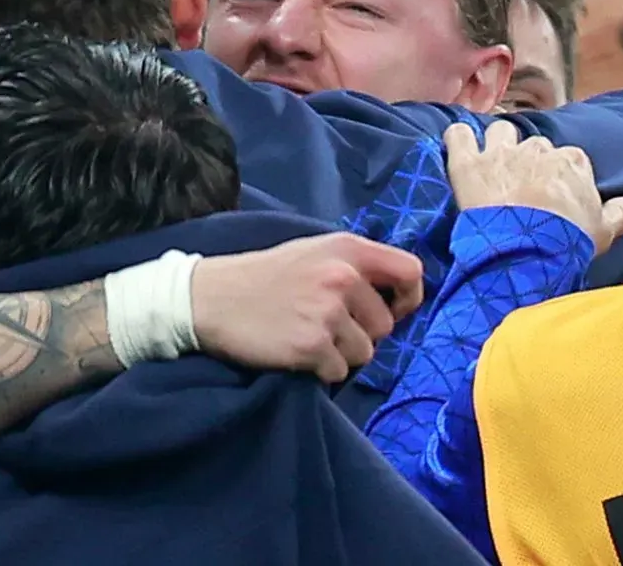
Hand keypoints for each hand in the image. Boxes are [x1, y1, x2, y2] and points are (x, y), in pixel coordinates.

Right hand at [190, 233, 424, 384]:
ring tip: (306, 335)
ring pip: (364, 353)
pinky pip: (339, 372)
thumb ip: (356, 266)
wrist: (211, 298)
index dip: (408, 298)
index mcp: (348, 249)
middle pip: (385, 326)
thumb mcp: (315, 252)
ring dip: (340, 354)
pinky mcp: (311, 346)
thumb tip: (399, 295)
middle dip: (362, 333)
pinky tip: (294, 350)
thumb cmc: (265, 277)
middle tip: (325, 325)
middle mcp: (343, 277)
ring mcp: (327, 312)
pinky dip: (320, 370)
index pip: (411, 272)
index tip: (391, 310)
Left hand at [444, 121, 622, 256]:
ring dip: (497, 143)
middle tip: (524, 189)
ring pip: (501, 132)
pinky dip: (457, 137)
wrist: (527, 251)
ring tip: (494, 164)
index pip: (568, 160)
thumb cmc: (567, 241)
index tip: (556, 197)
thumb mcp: (603, 230)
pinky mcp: (469, 163)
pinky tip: (459, 144)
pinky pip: (458, 134)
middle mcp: (538, 150)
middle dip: (529, 162)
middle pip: (535, 146)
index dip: (560, 178)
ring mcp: (501, 153)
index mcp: (572, 162)